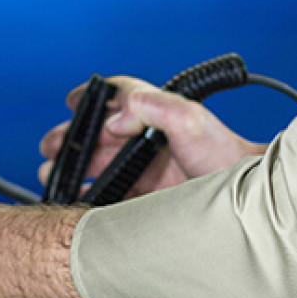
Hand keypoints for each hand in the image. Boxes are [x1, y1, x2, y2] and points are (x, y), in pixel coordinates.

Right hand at [38, 77, 265, 198]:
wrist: (245, 200)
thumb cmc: (226, 156)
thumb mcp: (192, 121)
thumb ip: (156, 107)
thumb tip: (118, 115)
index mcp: (159, 115)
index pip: (120, 97)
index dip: (93, 97)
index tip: (71, 101)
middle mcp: (151, 140)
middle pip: (101, 135)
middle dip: (72, 140)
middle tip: (50, 149)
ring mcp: (149, 169)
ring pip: (102, 165)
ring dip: (76, 168)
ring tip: (52, 176)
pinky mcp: (150, 197)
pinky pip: (113, 194)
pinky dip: (91, 196)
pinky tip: (75, 200)